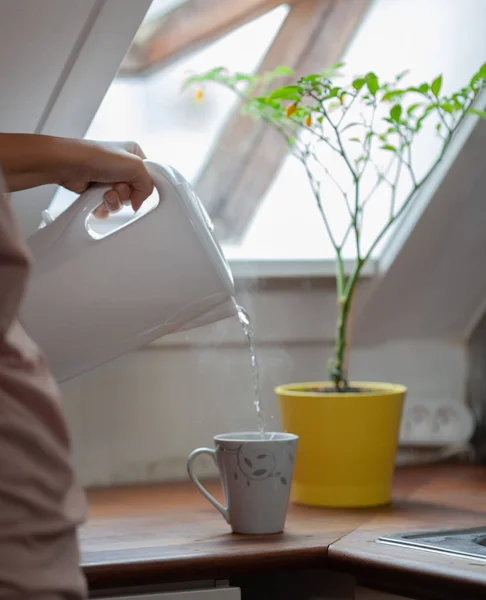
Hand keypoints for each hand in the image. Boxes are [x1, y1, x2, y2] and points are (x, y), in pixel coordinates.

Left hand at [0, 134, 153, 218]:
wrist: (68, 165)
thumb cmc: (95, 156)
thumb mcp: (135, 165)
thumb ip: (148, 184)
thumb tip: (139, 202)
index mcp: (134, 154)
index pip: (149, 177)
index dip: (144, 187)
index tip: (137, 188)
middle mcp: (122, 167)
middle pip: (135, 193)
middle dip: (126, 194)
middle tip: (117, 186)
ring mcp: (109, 179)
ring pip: (122, 202)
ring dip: (114, 202)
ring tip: (104, 192)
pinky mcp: (98, 191)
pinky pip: (108, 208)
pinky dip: (103, 207)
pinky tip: (97, 199)